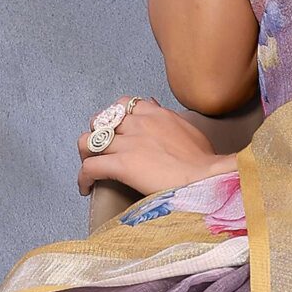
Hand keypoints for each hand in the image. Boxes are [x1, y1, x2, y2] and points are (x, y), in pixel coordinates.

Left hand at [76, 97, 230, 198]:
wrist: (207, 178)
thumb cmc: (205, 162)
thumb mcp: (190, 130)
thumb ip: (172, 121)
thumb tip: (164, 116)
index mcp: (155, 114)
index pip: (124, 104)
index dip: (115, 117)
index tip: (117, 129)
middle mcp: (138, 124)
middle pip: (101, 120)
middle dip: (97, 133)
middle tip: (100, 148)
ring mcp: (128, 143)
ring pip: (88, 141)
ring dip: (85, 153)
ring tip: (89, 166)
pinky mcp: (121, 165)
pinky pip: (90, 167)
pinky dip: (83, 177)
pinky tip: (86, 188)